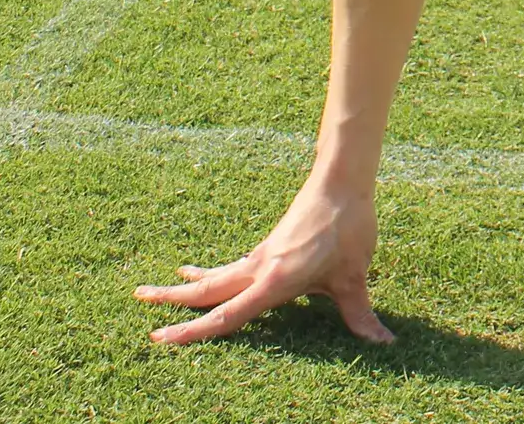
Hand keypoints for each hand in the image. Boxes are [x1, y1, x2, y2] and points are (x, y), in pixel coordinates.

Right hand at [134, 176, 392, 345]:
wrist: (341, 180)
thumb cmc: (347, 225)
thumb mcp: (354, 275)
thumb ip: (361, 313)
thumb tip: (384, 343)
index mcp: (274, 280)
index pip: (227, 314)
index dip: (193, 330)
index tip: (160, 336)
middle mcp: (260, 268)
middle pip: (209, 290)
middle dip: (173, 299)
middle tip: (139, 300)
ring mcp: (263, 255)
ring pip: (218, 275)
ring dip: (191, 285)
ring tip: (166, 285)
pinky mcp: (271, 245)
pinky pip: (235, 265)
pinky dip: (217, 273)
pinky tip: (214, 274)